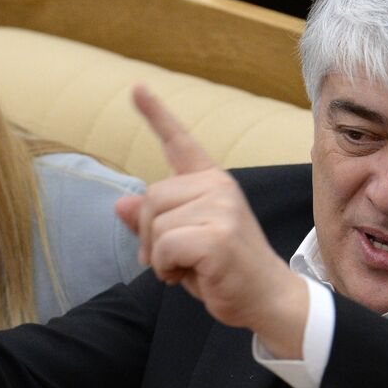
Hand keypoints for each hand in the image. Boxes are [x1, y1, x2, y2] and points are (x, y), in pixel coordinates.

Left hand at [114, 85, 308, 356]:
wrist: (267, 299)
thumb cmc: (224, 272)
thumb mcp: (182, 244)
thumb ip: (154, 222)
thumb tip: (121, 204)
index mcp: (212, 182)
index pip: (179, 143)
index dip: (155, 115)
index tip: (136, 88)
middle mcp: (219, 186)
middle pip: (151, 197)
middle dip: (151, 235)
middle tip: (174, 260)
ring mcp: (221, 207)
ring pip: (156, 223)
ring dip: (160, 256)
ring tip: (189, 267)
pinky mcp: (218, 234)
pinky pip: (165, 246)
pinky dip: (167, 268)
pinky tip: (190, 275)